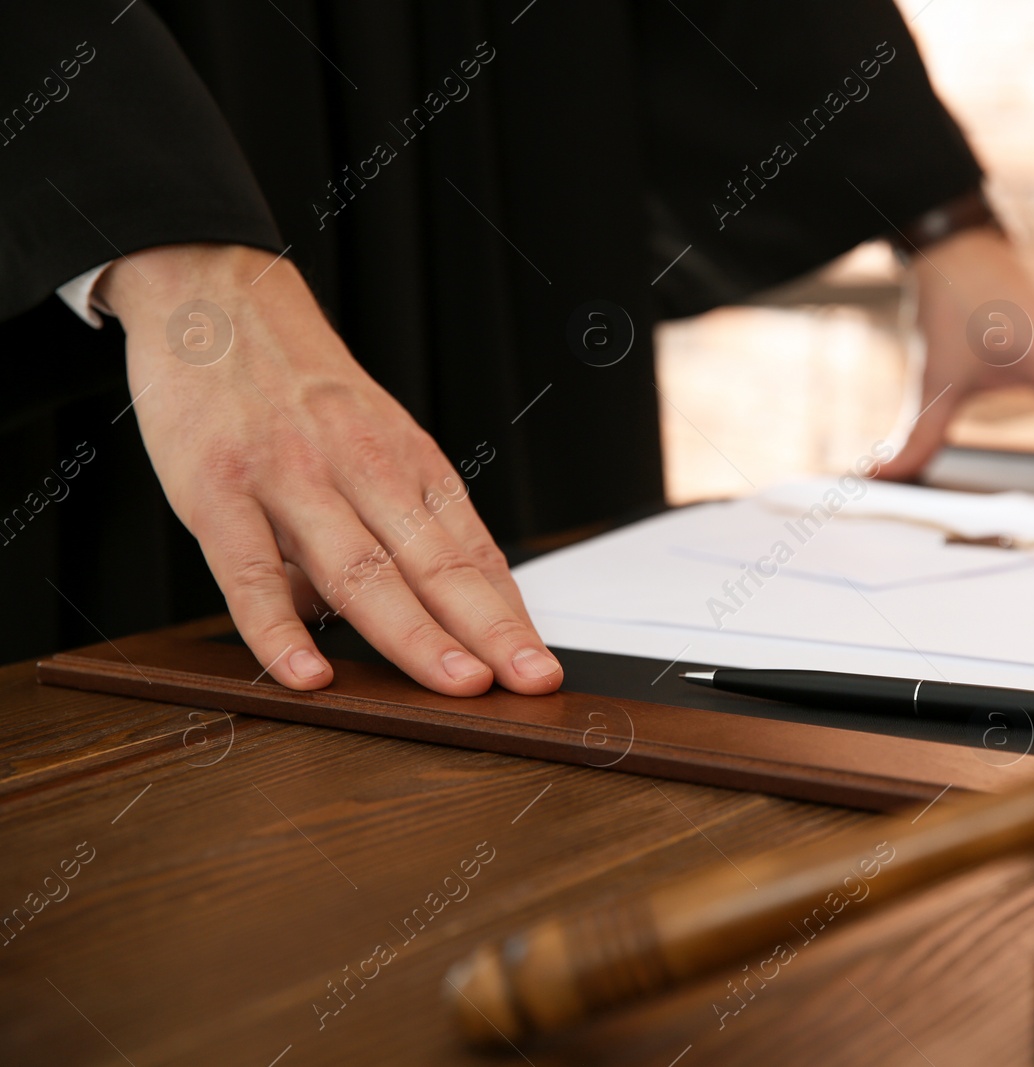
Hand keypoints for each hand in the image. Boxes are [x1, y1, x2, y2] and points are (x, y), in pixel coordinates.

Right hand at [101, 243, 562, 695]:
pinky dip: (278, 627)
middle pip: (434, 563)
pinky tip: (307, 674)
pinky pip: (250, 571)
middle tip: (529, 681)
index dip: (509, 614)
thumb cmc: (298, 387)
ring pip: (360, 570)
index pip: (471, 552)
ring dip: (412, 633)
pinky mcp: (217, 489)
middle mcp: (363, 468)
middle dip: (488, 629)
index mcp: (408, 462)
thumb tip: (414, 616)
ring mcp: (291, 478)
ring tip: (455, 684)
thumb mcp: (369, 439)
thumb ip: (390, 525)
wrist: (214, 295)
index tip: (540, 665)